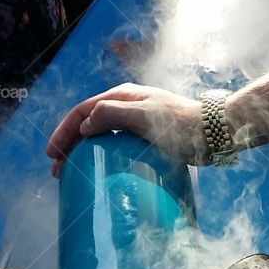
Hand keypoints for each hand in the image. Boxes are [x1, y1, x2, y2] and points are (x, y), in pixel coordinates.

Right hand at [47, 83, 206, 174]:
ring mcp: (137, 121)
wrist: (215, 133)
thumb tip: (85, 124)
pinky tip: (100, 170)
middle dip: (70, 144)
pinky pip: (116, 145)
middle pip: (88, 123)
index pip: (82, 111)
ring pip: (101, 134)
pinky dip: (102, 156)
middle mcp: (127, 105)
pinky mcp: (147, 137)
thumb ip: (113, 115)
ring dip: (84, 151)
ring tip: (73, 172)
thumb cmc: (182, 125)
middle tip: (58, 169)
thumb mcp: (145, 117)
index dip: (64, 132)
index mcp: (123, 96)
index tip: (52, 156)